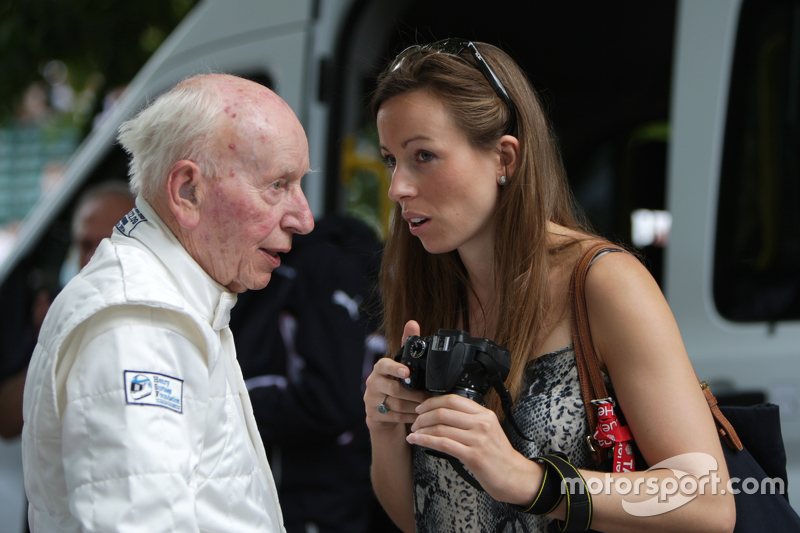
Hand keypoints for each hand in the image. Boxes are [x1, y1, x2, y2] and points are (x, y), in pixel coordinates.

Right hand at [364, 320, 429, 429]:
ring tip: (427, 406)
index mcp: (379, 369)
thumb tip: (412, 323)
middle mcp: (372, 383)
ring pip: (396, 405)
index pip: (383, 365)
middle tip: (428, 396)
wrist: (379, 409)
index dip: (395, 368)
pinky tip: (419, 416)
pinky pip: (395, 417)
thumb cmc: (393, 382)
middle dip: (414, 394)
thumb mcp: (399, 363)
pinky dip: (409, 417)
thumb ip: (406, 343)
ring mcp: (371, 400)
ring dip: (414, 407)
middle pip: (394, 389)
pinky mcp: (373, 415)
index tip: (407, 372)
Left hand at [407, 393, 542, 505]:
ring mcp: (478, 439)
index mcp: (484, 414)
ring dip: (422, 430)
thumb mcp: (488, 429)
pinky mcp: (473, 455)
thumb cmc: (498, 454)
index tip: (422, 407)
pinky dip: (425, 441)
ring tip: (414, 433)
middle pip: (444, 412)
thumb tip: (442, 413)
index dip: (432, 402)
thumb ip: (470, 419)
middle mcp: (481, 423)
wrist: (512, 475)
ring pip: (441, 428)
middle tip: (415, 422)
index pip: (453, 399)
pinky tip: (416, 441)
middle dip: (423, 416)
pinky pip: (442, 444)